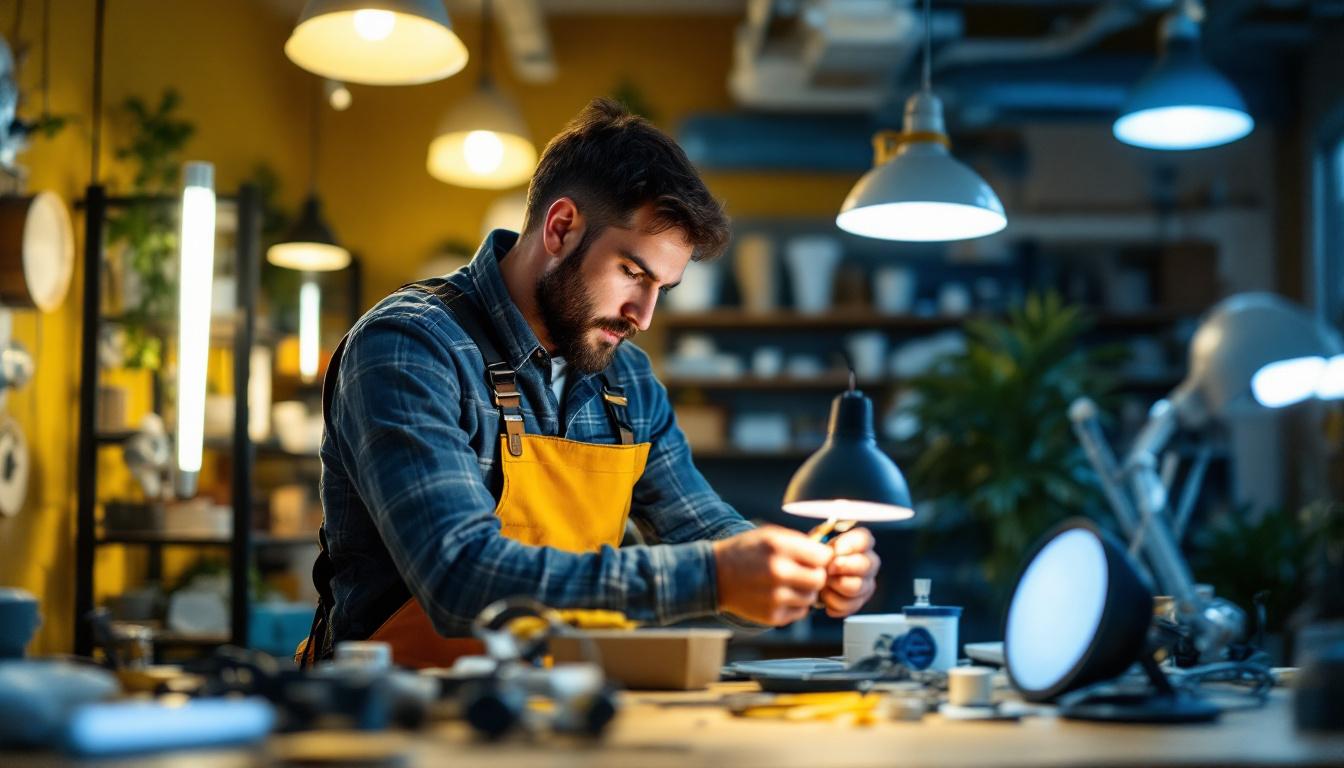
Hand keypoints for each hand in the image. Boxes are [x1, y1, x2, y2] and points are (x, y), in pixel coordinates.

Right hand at [712, 525, 832, 625]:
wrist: (714, 575)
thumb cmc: (744, 552)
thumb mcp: (769, 535)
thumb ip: (799, 542)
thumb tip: (827, 553)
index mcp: (779, 547)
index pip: (823, 556)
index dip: (821, 558)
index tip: (815, 559)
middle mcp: (778, 572)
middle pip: (820, 579)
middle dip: (815, 575)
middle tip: (803, 572)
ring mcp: (775, 597)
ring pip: (811, 598)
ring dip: (804, 591)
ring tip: (787, 583)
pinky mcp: (772, 616)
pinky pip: (800, 612)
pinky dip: (794, 605)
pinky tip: (778, 595)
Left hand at [819, 527, 879, 617]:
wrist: (811, 577)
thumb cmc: (817, 558)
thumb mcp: (818, 546)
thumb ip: (825, 548)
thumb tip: (832, 556)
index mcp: (861, 543)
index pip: (865, 539)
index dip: (851, 545)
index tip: (835, 550)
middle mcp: (869, 562)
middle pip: (865, 565)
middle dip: (844, 567)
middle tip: (828, 569)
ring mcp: (866, 584)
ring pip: (857, 587)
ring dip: (835, 586)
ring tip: (823, 583)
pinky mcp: (859, 601)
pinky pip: (849, 605)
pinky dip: (832, 602)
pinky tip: (824, 596)